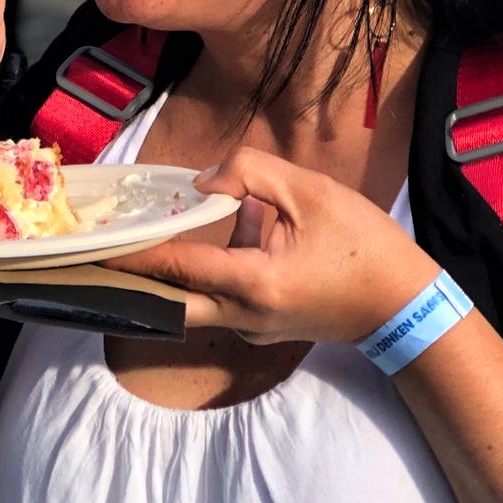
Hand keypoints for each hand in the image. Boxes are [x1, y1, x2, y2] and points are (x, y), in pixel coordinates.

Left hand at [106, 148, 438, 344]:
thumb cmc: (365, 246)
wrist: (408, 306)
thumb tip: (203, 182)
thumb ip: (249, 173)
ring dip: (169, 271)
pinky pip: (218, 301)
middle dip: (133, 276)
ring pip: (191, 303)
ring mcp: (253, 329)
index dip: (134, 251)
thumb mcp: (311, 191)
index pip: (177, 265)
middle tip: (98, 251)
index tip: (94, 243)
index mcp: (254, 283)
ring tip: (138, 237)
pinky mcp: (262, 328)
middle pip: (169, 300)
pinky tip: (221, 230)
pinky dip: (204, 272)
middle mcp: (244, 316)